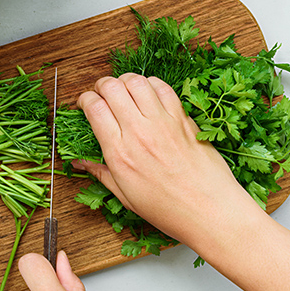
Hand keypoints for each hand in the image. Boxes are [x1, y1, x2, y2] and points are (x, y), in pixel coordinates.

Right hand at [73, 73, 264, 252]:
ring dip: (125, 80)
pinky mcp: (183, 119)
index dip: (85, 100)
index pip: (94, 108)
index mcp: (120, 153)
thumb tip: (79, 163)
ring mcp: (163, 123)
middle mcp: (140, 132)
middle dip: (101, 85)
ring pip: (137, 81)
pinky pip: (163, 88)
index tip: (86, 104)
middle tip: (102, 93)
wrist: (210, 210)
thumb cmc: (169, 209)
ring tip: (124, 90)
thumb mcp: (126, 195)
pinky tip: (148, 94)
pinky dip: (151, 84)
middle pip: (112, 88)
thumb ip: (101, 173)